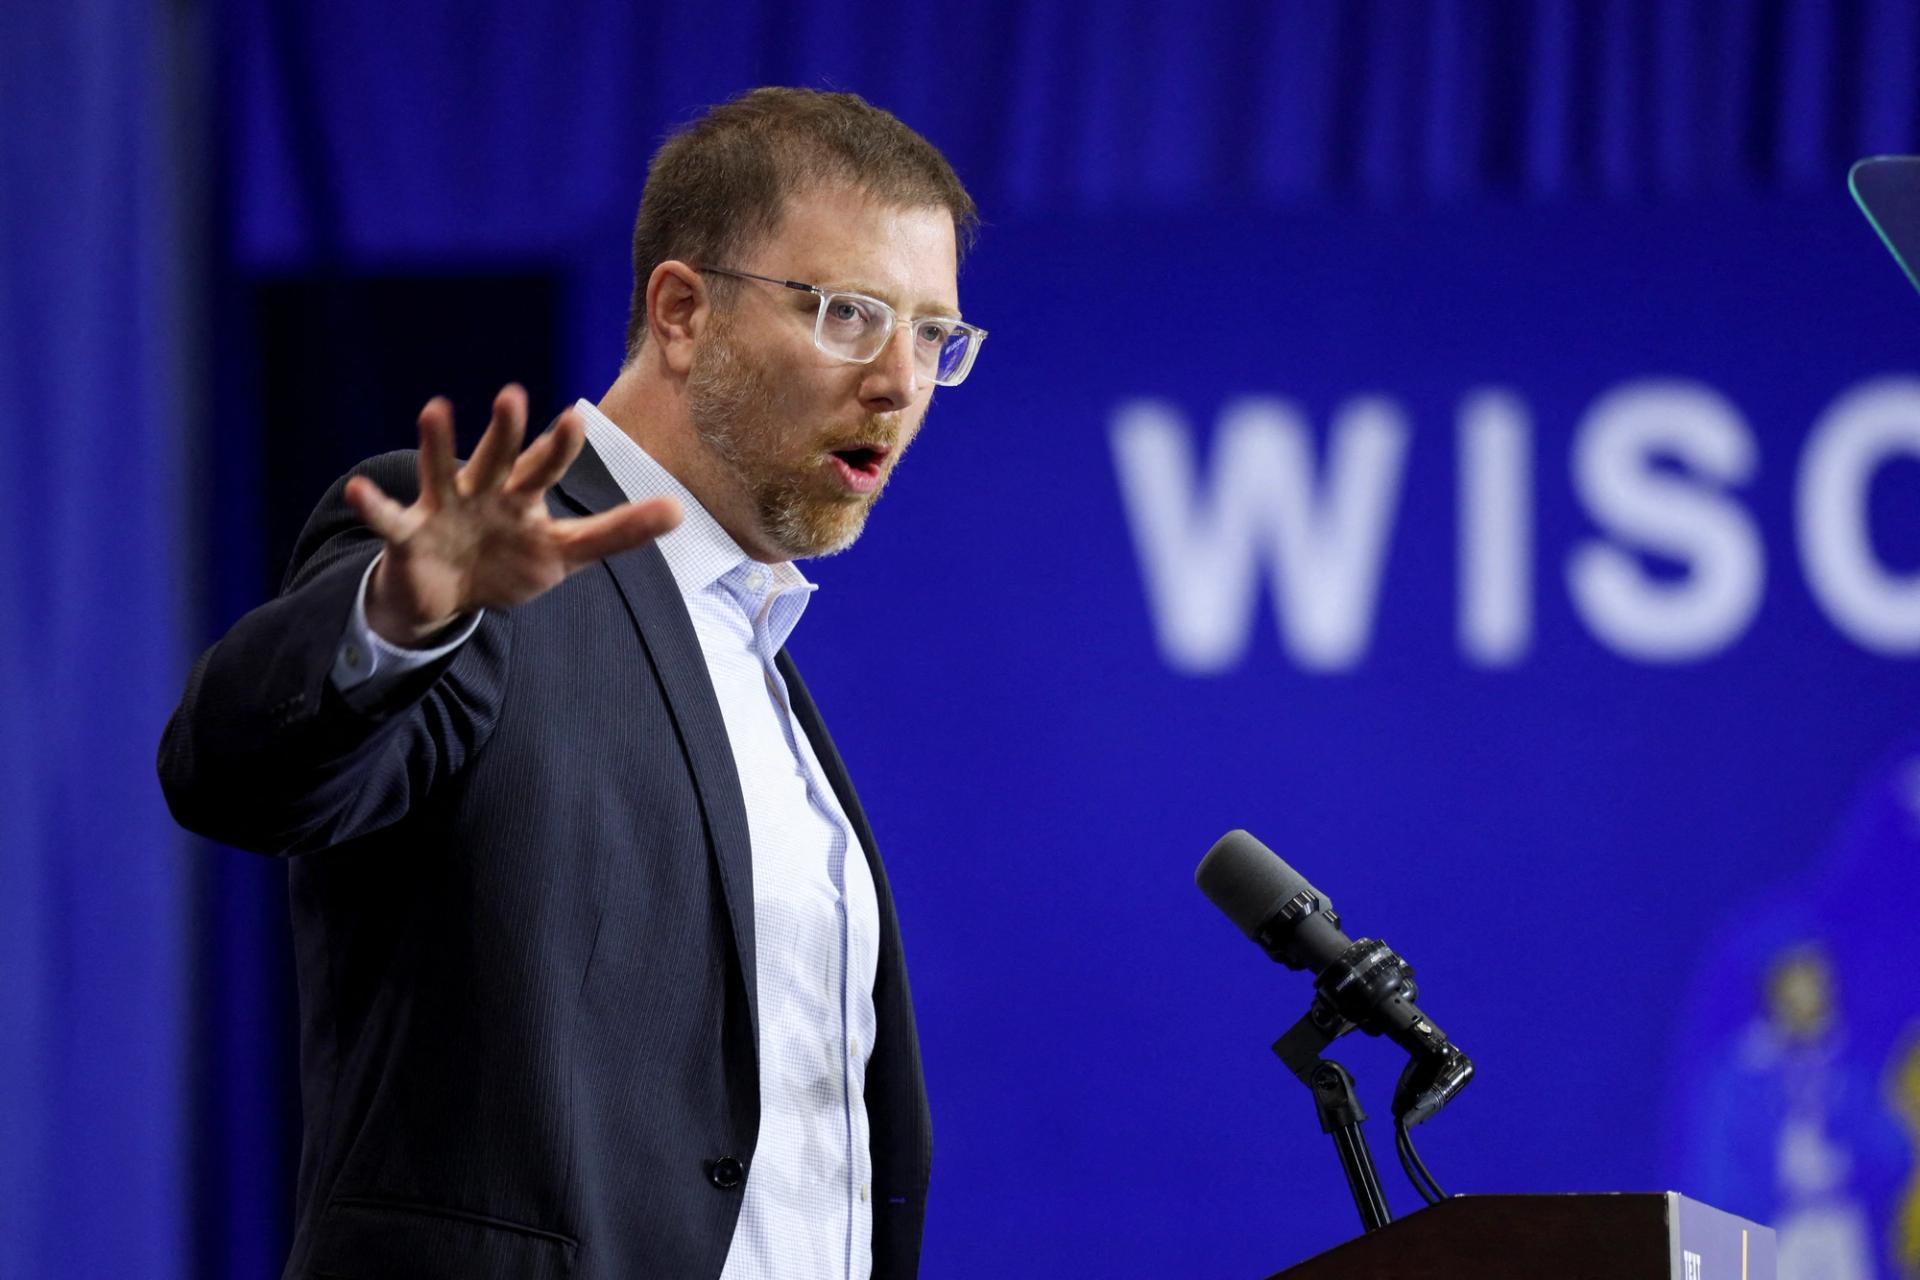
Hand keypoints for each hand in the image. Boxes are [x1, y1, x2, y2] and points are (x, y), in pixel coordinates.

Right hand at [345, 384, 681, 644]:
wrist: (447, 597)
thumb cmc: (508, 563)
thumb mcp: (567, 552)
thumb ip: (618, 532)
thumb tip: (680, 510)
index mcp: (522, 495)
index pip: (544, 466)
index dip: (557, 445)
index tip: (574, 416)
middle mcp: (483, 490)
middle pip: (496, 458)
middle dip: (503, 431)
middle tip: (513, 395)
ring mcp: (443, 508)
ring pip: (441, 471)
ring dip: (437, 443)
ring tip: (435, 409)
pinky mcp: (409, 535)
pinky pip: (389, 519)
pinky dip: (374, 507)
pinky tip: (359, 492)